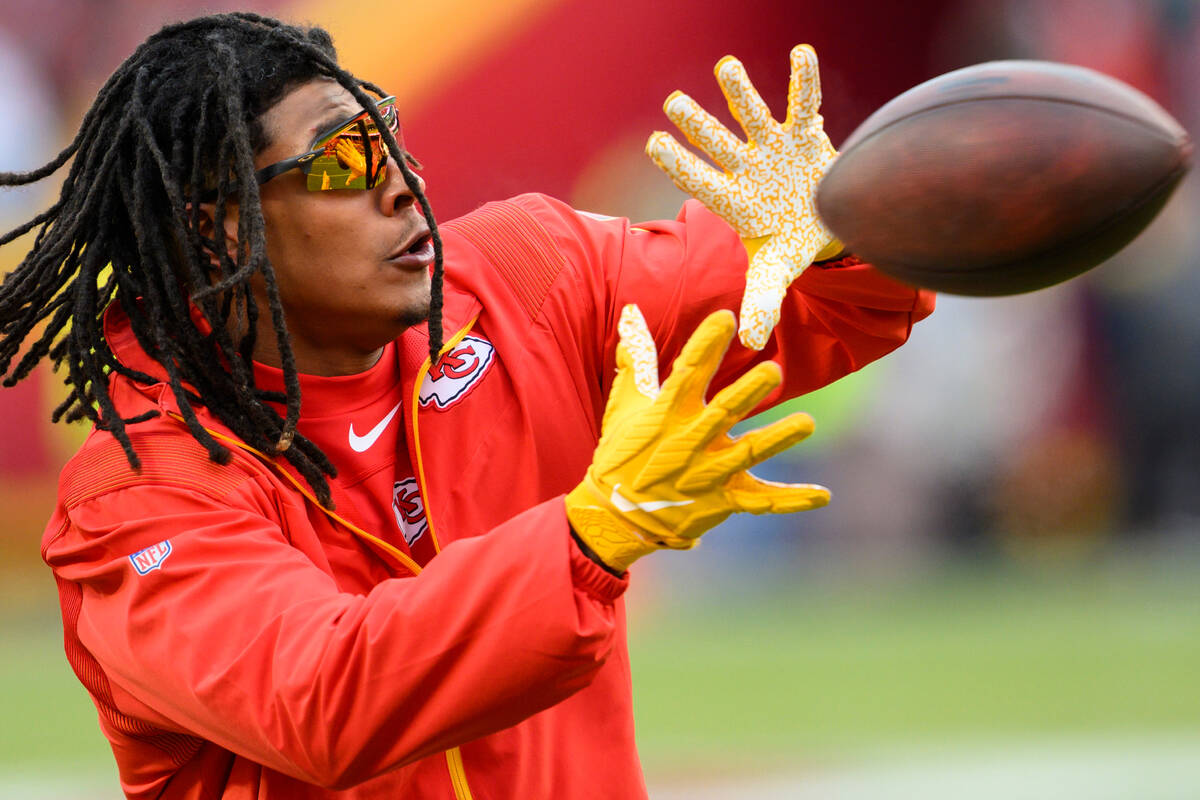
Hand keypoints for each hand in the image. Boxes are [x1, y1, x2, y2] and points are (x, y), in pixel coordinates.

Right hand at [565, 305, 829, 572]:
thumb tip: (632, 317)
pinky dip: (792, 500)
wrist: (617, 515)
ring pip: (749, 454)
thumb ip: (636, 362)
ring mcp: (709, 474)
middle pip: (724, 412)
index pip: (687, 372)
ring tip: (807, 423)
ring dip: (778, 438)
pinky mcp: (723, 501)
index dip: (706, 344)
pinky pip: (761, 502)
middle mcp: (690, 442)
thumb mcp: (624, 406)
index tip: (726, 317)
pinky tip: (823, 495)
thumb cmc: (623, 454)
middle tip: (774, 372)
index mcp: (666, 414)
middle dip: (749, 392)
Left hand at [646, 44, 840, 349]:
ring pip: (752, 115)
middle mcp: (746, 168)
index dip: (678, 163)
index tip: (654, 143)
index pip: (698, 179)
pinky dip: (805, 79)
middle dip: (697, 123)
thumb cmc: (788, 247)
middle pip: (716, 143)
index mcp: (732, 200)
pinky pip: (804, 102)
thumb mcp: (775, 276)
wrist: (825, 225)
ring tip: (726, 68)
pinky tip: (801, 53)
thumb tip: (752, 340)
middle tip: (673, 104)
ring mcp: (773, 148)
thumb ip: (762, 302)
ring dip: (740, 91)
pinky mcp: (804, 134)